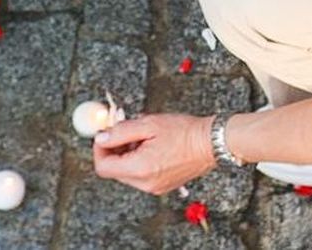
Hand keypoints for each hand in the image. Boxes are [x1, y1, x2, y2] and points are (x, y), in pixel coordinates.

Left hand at [93, 114, 215, 195]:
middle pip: (115, 170)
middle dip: (115, 148)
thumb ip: (120, 132)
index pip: (104, 167)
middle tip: (123, 127)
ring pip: (127, 172)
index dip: (99, 149)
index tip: (104, 133)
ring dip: (127, 152)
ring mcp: (155, 187)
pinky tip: (151, 144)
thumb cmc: (184, 132)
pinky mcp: (162, 185)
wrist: (211, 143)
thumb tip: (100, 138)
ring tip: (141, 134)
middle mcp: (146, 183)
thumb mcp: (148, 124)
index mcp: (140, 169)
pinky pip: (141, 174)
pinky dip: (139, 159)